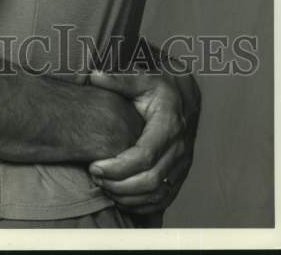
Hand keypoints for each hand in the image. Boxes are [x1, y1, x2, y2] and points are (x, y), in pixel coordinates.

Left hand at [88, 69, 199, 215]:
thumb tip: (95, 76)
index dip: (118, 167)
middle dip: (119, 185)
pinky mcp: (180, 174)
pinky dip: (142, 204)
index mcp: (169, 126)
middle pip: (150, 180)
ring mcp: (182, 165)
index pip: (144, 156)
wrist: (185, 96)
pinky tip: (121, 198)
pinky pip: (164, 199)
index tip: (95, 167)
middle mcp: (179, 149)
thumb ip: (120, 80)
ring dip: (128, 197)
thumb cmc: (160, 86)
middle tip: (95, 178)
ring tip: (104, 187)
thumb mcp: (142, 77)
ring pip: (157, 194)